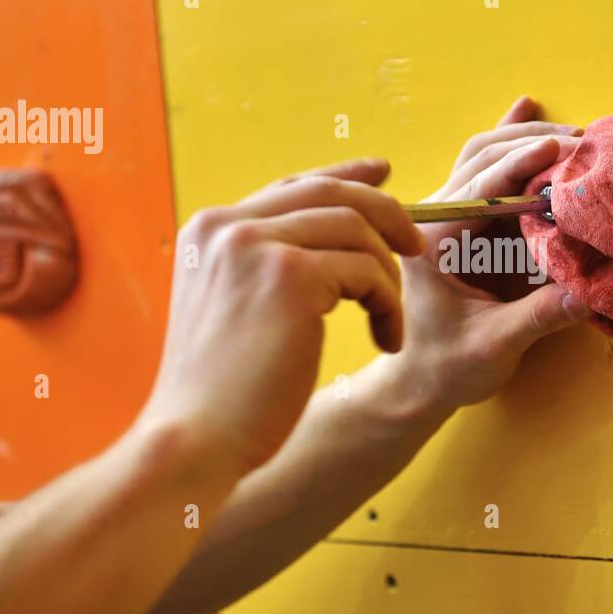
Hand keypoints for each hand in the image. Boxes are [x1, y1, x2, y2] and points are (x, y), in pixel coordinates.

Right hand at [140, 159, 424, 473]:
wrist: (194, 440)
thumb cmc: (221, 393)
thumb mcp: (232, 309)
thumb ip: (266, 265)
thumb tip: (331, 234)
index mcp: (208, 230)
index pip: (292, 183)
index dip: (345, 176)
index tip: (383, 173)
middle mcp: (227, 226)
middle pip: (331, 194)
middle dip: (387, 213)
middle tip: (418, 246)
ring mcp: (256, 246)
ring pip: (358, 232)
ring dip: (388, 278)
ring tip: (389, 323)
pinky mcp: (290, 277)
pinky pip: (368, 273)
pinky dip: (389, 306)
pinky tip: (385, 341)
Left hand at [378, 97, 592, 412]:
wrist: (418, 381)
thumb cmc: (447, 366)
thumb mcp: (495, 346)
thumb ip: (539, 317)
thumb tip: (589, 291)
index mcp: (434, 238)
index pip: (483, 185)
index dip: (526, 162)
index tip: (564, 146)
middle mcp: (436, 216)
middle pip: (486, 156)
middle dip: (535, 142)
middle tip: (588, 141)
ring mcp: (448, 214)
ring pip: (485, 154)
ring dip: (527, 139)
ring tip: (576, 133)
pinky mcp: (463, 222)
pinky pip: (485, 169)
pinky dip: (513, 145)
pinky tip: (529, 110)